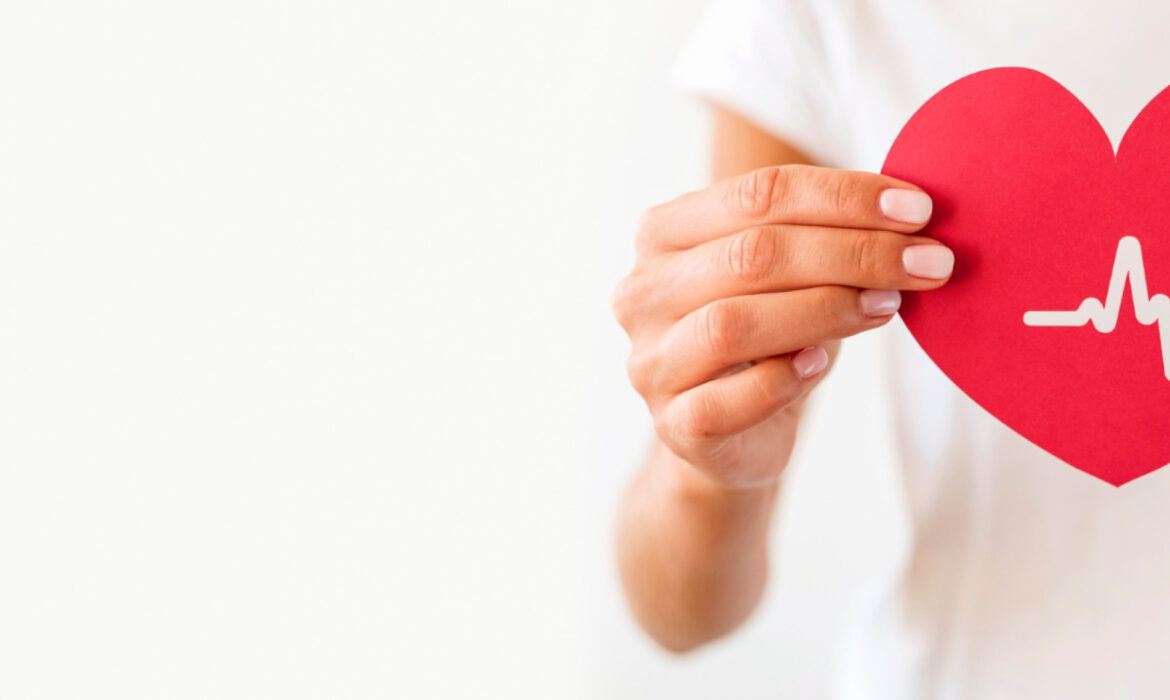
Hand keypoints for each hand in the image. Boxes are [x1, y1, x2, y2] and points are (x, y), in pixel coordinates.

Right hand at [612, 165, 950, 488]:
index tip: (918, 211)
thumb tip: (912, 212)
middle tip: (928, 262)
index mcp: (664, 233)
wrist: (728, 433)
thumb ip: (823, 234)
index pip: (758, 194)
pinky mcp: (672, 424)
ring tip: (889, 306)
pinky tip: (820, 364)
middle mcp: (642, 291)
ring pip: (733, 323)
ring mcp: (650, 361)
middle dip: (853, 253)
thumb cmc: (766, 335)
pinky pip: (726, 400)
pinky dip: (782, 379)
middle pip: (751, 255)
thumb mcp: (788, 272)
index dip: (843, 197)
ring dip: (826, 310)